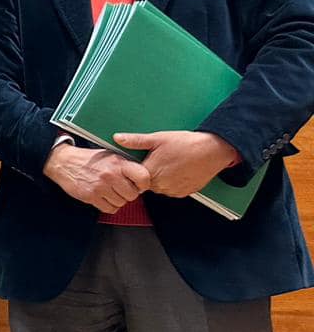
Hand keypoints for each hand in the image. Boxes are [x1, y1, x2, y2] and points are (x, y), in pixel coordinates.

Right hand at [44, 144, 150, 212]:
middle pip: (132, 194)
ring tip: (110, 192)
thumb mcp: (110, 155)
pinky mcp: (91, 196)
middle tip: (122, 190)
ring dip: (118, 200)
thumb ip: (125, 165)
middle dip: (129, 194)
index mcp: (118, 163)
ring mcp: (100, 187)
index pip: (143, 177)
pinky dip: (109, 206)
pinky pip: (109, 209)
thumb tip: (141, 178)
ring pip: (121, 203)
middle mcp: (111, 175)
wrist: (65, 162)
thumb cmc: (89, 159)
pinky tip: (105, 198)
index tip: (139, 185)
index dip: (143, 184)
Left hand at [113, 130, 239, 197]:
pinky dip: (174, 182)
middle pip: (147, 182)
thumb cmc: (187, 143)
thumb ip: (136, 141)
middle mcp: (160, 185)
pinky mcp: (184, 193)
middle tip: (162, 159)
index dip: (139, 168)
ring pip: (160, 187)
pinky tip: (180, 170)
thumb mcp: (158, 138)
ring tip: (173, 163)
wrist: (213, 150)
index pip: (135, 176)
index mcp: (151, 172)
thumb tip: (118, 138)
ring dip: (163, 178)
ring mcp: (173, 191)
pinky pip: (172, 190)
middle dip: (151, 172)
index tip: (147, 160)